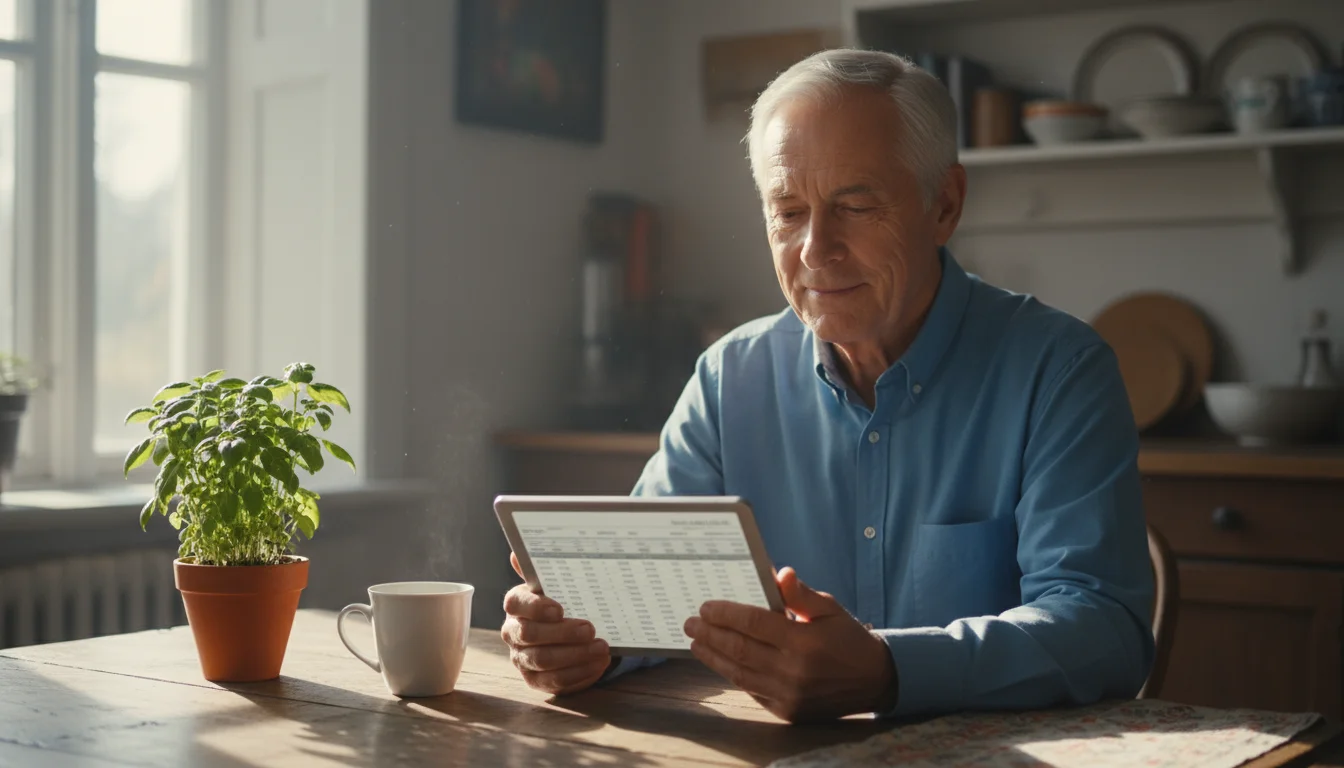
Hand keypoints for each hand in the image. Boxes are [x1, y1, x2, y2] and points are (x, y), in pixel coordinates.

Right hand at [501, 551, 612, 694]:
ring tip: (602, 649)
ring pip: (544, 661)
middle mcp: (513, 632)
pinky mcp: (535, 679)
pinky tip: (598, 664)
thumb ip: (541, 569)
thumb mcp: (556, 584)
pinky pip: (555, 682)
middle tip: (591, 629)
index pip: (516, 604)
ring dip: (575, 655)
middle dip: (563, 633)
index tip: (560, 609)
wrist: (565, 632)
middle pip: (530, 635)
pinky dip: (579, 673)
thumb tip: (518, 554)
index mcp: (516, 604)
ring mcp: (522, 658)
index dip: (536, 607)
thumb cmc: (561, 602)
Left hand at [683, 566, 896, 721]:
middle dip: (710, 634)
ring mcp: (788, 694)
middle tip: (690, 623)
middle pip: (739, 649)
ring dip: (713, 657)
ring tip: (696, 642)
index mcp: (803, 641)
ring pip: (739, 673)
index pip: (753, 623)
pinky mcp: (787, 710)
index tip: (706, 607)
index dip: (726, 614)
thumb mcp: (829, 608)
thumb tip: (779, 573)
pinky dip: (732, 674)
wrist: (874, 681)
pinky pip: (751, 690)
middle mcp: (793, 670)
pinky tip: (720, 661)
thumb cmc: (848, 639)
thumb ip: (800, 594)